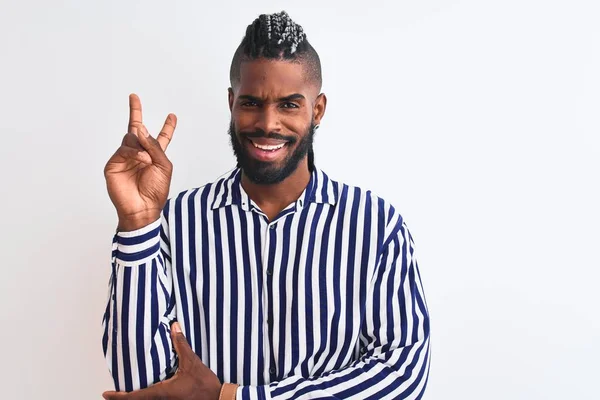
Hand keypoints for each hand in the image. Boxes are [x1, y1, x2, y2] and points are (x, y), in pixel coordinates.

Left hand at [102, 322, 221, 399]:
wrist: (218, 399)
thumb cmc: (204, 385)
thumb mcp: (192, 362)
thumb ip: (181, 344)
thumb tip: (174, 326)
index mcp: (162, 392)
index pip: (135, 396)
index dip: (118, 396)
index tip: (106, 394)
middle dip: (124, 399)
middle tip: (112, 395)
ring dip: (137, 399)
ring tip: (126, 394)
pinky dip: (148, 399)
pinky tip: (148, 394)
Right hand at [104, 94, 176, 230]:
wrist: (143, 208)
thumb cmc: (156, 191)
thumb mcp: (164, 166)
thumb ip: (155, 146)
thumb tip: (140, 128)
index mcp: (155, 156)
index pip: (161, 138)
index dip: (167, 127)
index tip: (172, 116)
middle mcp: (139, 154)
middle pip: (137, 130)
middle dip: (135, 112)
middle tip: (134, 97)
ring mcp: (125, 158)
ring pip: (131, 138)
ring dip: (141, 145)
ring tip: (147, 159)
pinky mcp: (114, 164)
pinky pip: (124, 150)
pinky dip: (134, 153)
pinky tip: (142, 160)